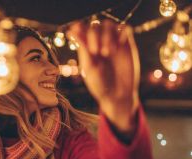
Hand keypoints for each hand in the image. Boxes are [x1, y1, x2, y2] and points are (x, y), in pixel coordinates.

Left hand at [68, 20, 139, 135]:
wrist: (117, 95)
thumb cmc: (99, 84)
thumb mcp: (89, 67)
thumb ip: (83, 48)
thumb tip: (70, 31)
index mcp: (86, 48)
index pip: (82, 29)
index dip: (80, 27)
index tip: (77, 30)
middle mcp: (99, 43)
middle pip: (95, 25)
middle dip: (94, 35)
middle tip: (97, 52)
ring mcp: (113, 43)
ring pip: (109, 25)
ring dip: (107, 35)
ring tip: (108, 52)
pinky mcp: (126, 45)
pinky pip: (125, 29)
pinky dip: (122, 32)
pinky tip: (120, 45)